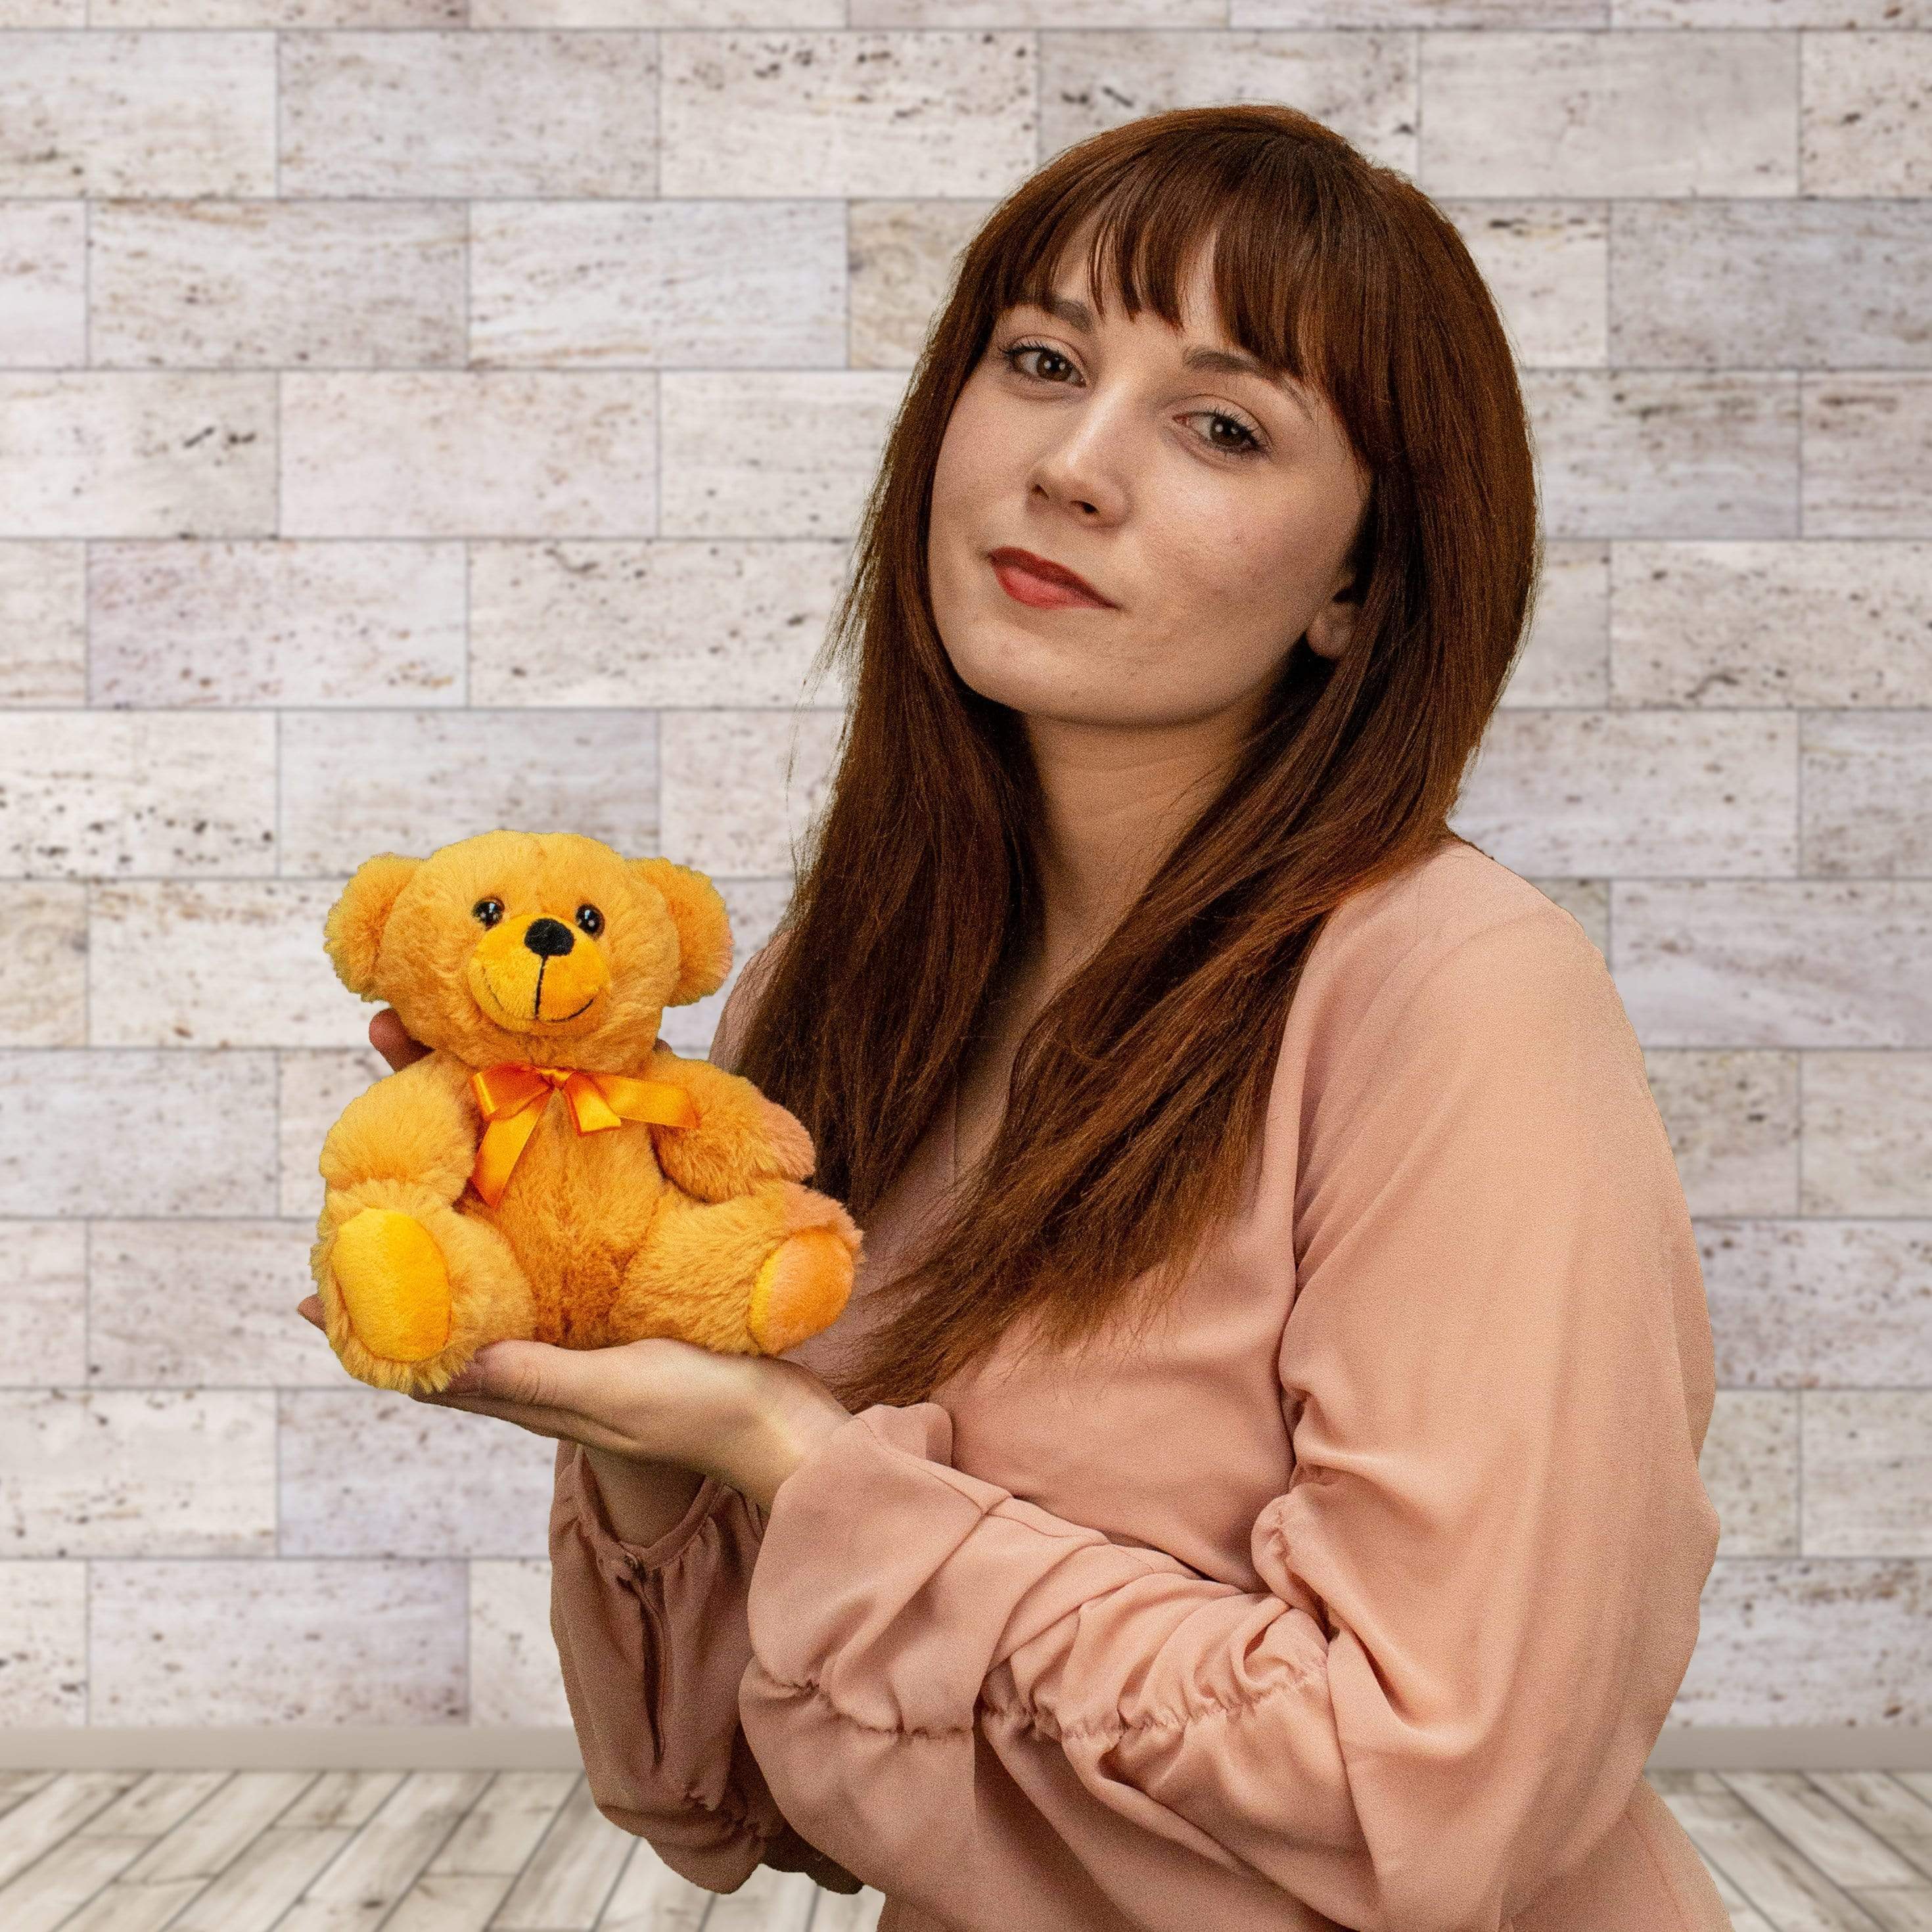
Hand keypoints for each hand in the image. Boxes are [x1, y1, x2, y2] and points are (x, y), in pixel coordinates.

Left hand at [298, 1010, 852, 1505]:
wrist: (784, 1422)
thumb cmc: (700, 1416)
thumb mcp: (611, 1395)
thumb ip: (533, 1377)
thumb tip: (436, 1356)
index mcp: (522, 1378)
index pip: (420, 1350)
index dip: (358, 1320)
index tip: (301, 1287)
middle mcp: (541, 1340)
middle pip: (460, 1271)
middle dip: (418, 1204)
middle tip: (382, 1120)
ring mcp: (585, 1314)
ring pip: (512, 1242)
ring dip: (481, 1178)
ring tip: (453, 1107)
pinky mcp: (629, 1287)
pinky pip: (573, 1236)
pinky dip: (550, 1189)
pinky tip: (549, 1140)